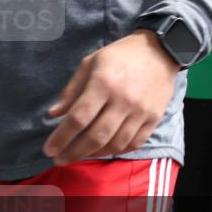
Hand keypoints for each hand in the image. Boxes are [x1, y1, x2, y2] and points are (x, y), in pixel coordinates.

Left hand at [43, 31, 178, 165]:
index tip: (49, 149)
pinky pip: (135, 142)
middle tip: (60, 159)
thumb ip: (71, 90)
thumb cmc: (121, 55)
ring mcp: (141, 111)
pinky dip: (118, 150)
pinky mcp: (154, 117)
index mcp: (103, 83)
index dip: (61, 137)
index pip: (79, 118)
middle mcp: (123, 100)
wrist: (161, 51)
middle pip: (96, 136)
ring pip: (115, 144)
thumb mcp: (90, 63)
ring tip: (80, 155)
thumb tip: (53, 114)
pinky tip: (105, 150)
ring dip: (94, 154)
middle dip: (74, 152)